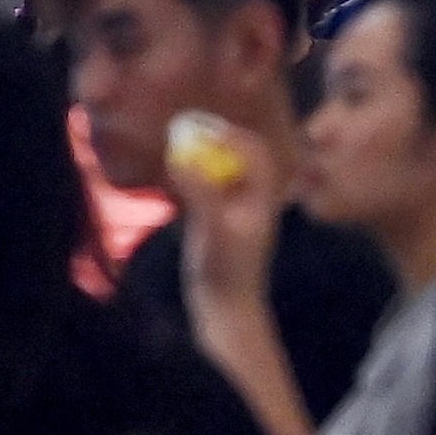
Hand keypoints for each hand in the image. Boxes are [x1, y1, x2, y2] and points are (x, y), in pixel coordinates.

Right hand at [165, 113, 282, 323]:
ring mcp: (231, 209)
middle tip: (187, 127)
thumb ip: (201, 194)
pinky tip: (173, 168)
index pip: (256, 153)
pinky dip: (192, 174)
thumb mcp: (214, 231)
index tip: (206, 128)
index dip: (234, 136)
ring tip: (177, 141)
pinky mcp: (212, 219)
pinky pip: (205, 186)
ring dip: (202, 155)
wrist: (222, 307)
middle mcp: (250, 199)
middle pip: (238, 157)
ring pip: (220, 170)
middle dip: (215, 140)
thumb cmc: (225, 271)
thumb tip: (181, 160)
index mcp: (262, 198)